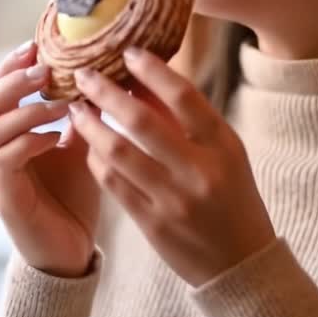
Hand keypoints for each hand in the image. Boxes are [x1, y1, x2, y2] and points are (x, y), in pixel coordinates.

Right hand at [0, 41, 100, 277]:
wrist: (71, 251)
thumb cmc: (72, 196)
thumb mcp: (79, 144)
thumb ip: (78, 112)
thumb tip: (98, 70)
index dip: (9, 66)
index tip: (35, 45)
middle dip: (13, 80)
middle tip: (45, 68)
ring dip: (28, 110)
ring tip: (62, 103)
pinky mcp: (6, 201)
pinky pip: (7, 160)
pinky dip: (31, 141)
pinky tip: (58, 136)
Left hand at [69, 47, 276, 286]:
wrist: (240, 264)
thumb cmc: (232, 198)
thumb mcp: (225, 154)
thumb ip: (190, 122)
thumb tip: (146, 81)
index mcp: (223, 147)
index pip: (184, 97)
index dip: (153, 70)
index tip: (128, 52)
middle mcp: (199, 172)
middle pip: (142, 122)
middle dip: (107, 93)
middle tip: (85, 75)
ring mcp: (173, 200)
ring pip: (118, 153)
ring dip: (91, 126)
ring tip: (77, 108)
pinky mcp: (152, 225)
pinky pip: (113, 184)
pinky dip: (97, 160)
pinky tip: (89, 145)